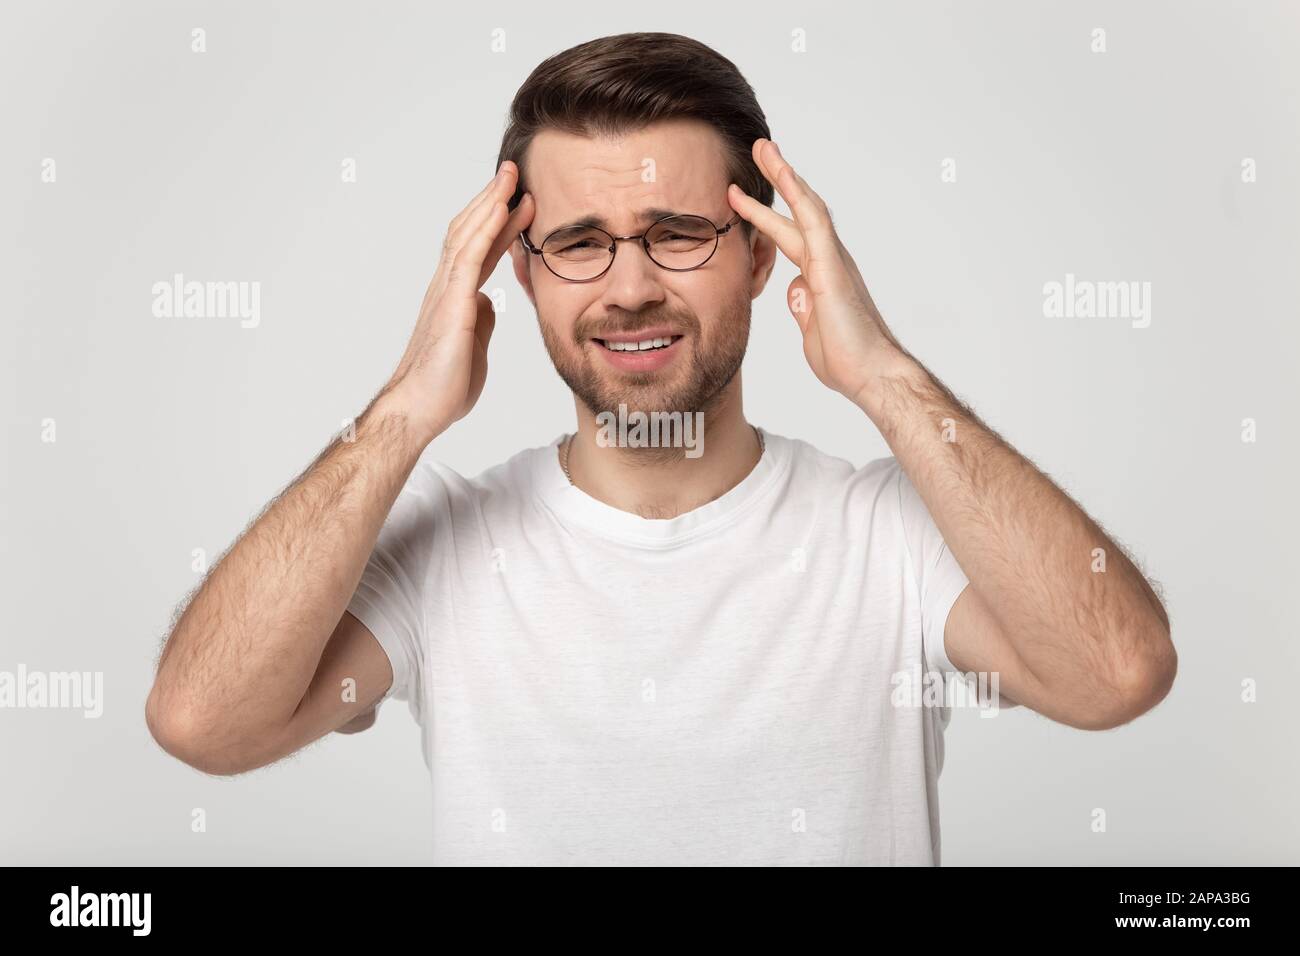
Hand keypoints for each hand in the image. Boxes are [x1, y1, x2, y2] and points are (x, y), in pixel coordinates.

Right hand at [382, 161, 534, 441]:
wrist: (419, 409)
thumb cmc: (442, 385)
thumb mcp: (473, 345)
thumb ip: (480, 320)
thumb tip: (490, 304)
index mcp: (456, 296)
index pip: (480, 248)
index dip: (498, 223)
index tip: (519, 201)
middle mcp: (447, 286)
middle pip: (470, 230)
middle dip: (492, 199)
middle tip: (514, 172)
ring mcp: (446, 291)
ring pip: (468, 234)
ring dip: (490, 201)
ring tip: (510, 176)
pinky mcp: (451, 303)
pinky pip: (470, 256)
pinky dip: (486, 228)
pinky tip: (501, 207)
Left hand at [728, 139, 910, 407]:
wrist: (872, 375)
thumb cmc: (847, 360)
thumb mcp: (812, 331)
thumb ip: (803, 308)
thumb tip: (794, 289)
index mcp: (820, 276)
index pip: (789, 236)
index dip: (766, 217)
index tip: (741, 200)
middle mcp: (828, 261)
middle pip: (798, 211)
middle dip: (777, 181)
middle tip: (758, 151)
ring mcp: (832, 261)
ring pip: (807, 207)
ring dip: (785, 176)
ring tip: (765, 148)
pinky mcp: (832, 268)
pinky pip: (815, 223)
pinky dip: (798, 197)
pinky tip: (784, 174)